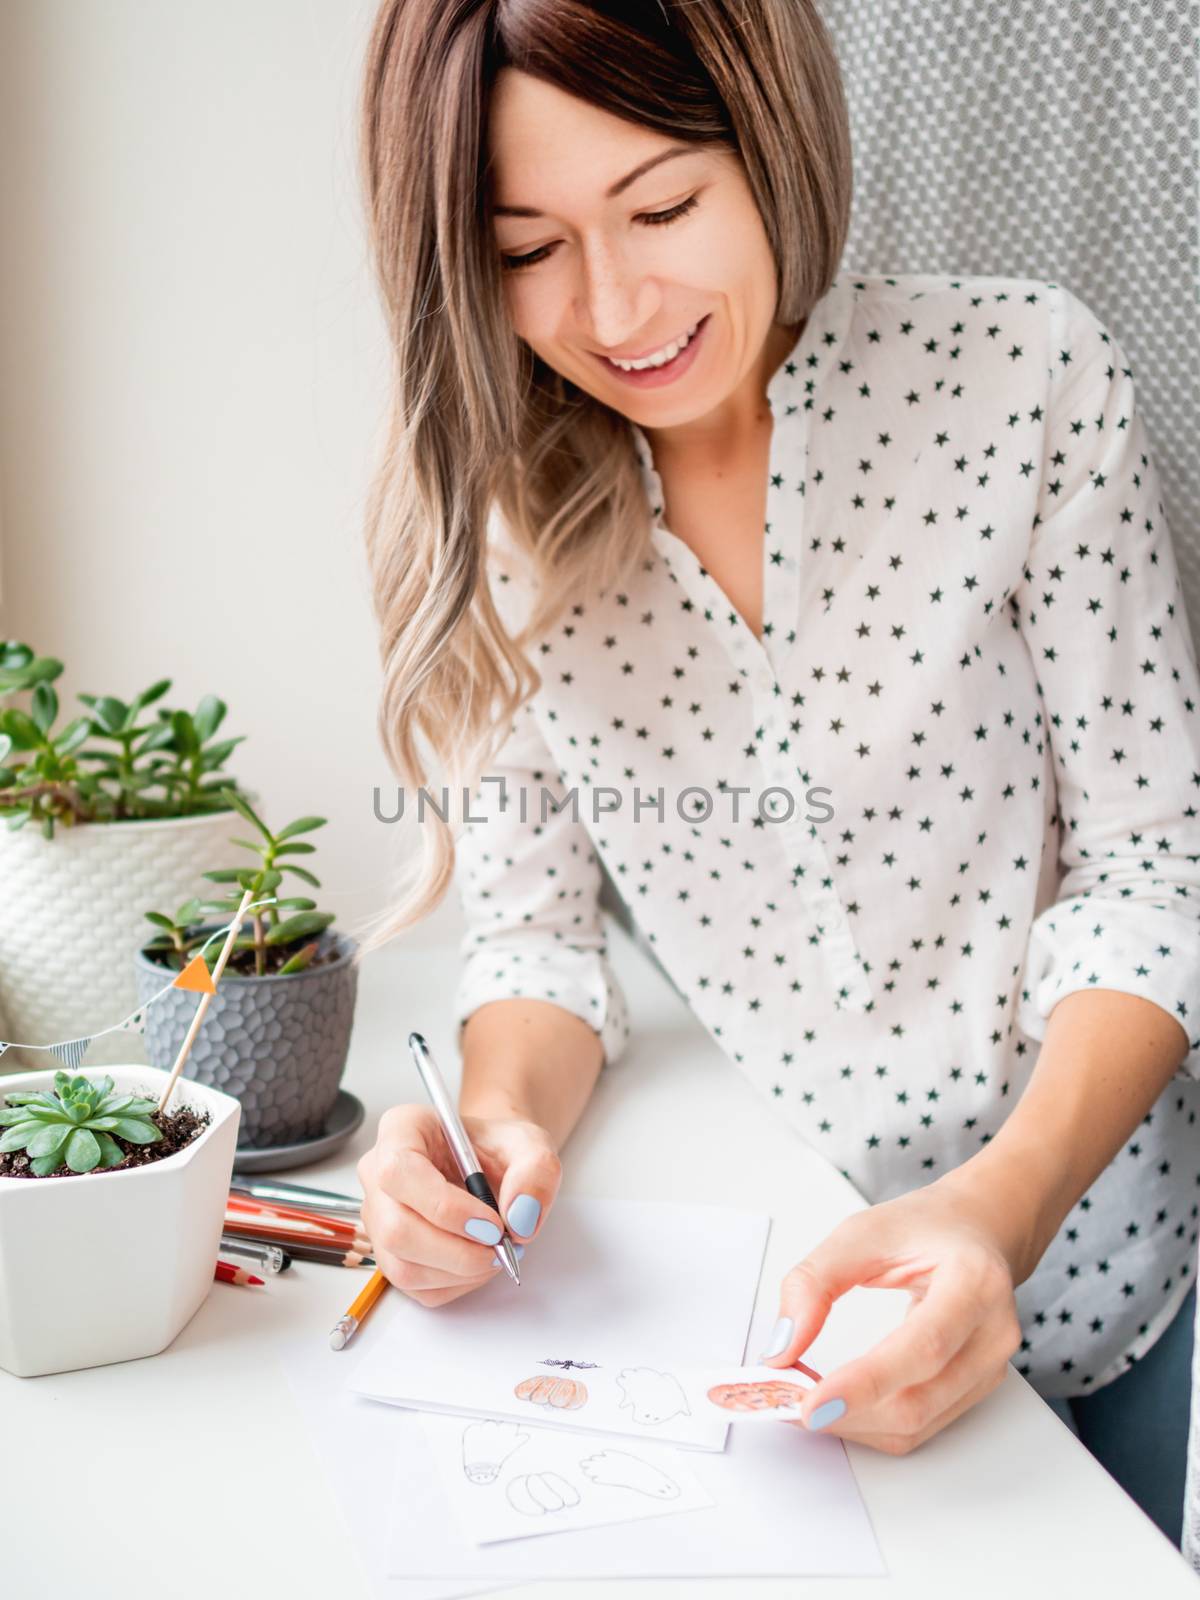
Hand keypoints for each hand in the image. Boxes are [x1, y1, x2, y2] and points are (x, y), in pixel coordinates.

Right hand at [357, 1105, 560, 1305]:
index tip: (491, 1222)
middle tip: (501, 1244)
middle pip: (396, 1229)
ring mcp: (379, 1217)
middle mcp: (378, 1173)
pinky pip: (416, 1286)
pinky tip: (479, 1260)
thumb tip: (520, 1218)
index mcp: (402, 1129)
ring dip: (460, 1270)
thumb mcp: (530, 1144)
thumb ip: (536, 1171)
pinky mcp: (390, 1253)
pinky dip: (456, 1283)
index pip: (398, 1171)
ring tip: (496, 1250)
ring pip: (403, 1265)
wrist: (491, 1166)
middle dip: (456, 1250)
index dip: (444, 1206)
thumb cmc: (497, 1149)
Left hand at [760, 1176, 1023, 1453]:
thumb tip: (782, 1346)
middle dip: (846, 1412)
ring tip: (803, 1401)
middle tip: (786, 1403)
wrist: (977, 1231)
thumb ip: (814, 1283)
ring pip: (917, 1424)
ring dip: (853, 1423)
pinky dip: (871, 1422)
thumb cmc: (926, 1227)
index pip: (922, 1347)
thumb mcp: (861, 1233)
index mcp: (974, 1282)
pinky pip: (920, 1425)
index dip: (865, 1383)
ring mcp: (989, 1368)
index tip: (810, 1404)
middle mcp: (993, 1334)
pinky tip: (837, 1403)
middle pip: (919, 1400)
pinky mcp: (975, 1389)